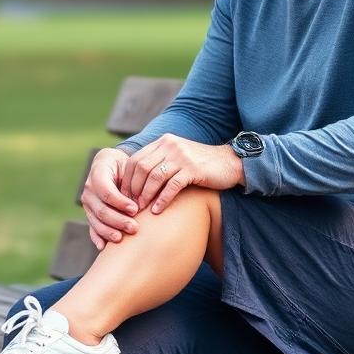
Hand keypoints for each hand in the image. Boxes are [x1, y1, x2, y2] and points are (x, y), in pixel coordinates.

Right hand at [81, 148, 140, 249]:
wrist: (112, 165)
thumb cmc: (125, 165)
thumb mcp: (129, 166)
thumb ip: (133, 180)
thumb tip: (141, 201)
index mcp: (97, 173)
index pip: (106, 191)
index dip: (120, 202)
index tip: (135, 209)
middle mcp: (89, 188)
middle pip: (101, 209)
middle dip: (118, 220)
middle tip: (134, 228)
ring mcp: (88, 203)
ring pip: (96, 220)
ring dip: (109, 231)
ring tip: (122, 238)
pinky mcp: (90, 213)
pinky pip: (91, 227)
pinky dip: (97, 237)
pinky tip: (103, 247)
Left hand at [121, 134, 243, 213]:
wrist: (229, 163)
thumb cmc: (201, 165)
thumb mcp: (177, 158)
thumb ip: (159, 163)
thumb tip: (136, 182)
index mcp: (163, 142)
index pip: (136, 159)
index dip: (127, 179)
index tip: (123, 196)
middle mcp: (170, 145)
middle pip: (142, 168)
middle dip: (133, 189)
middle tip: (130, 206)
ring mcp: (182, 156)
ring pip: (155, 177)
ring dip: (145, 195)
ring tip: (141, 210)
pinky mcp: (193, 169)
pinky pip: (172, 186)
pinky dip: (162, 199)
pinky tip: (157, 211)